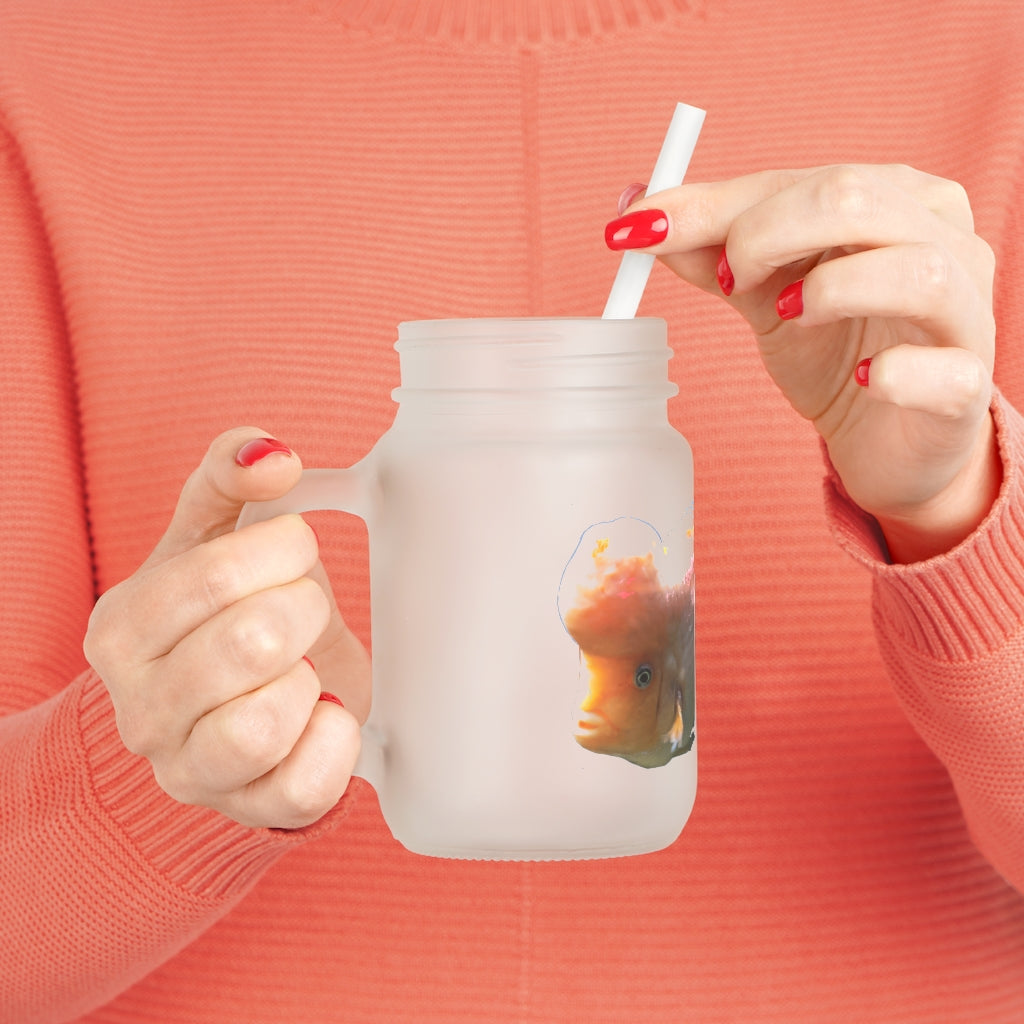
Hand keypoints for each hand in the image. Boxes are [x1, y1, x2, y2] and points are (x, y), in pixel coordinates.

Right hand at [84, 428, 369, 828]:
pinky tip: (324, 711)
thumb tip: (271, 454)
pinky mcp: (248, 809)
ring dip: (309, 679)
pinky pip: (303, 787)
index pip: (215, 576)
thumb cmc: (223, 613)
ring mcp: (189, 770)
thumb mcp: (213, 535)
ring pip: (264, 724)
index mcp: (122, 629)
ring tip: (304, 666)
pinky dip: (335, 740)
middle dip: (304, 609)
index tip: (295, 550)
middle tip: (304, 609)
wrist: (231, 704)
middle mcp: (140, 709)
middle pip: (251, 643)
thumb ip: (229, 476)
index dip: (282, 550)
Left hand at [607, 165, 999, 561]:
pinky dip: (896, 373)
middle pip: (856, 199)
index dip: (715, 205)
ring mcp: (966, 312)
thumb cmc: (834, 352)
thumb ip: (711, 252)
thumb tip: (637, 211)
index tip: (639, 229)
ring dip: (830, 290)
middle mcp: (943, 239)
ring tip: (786, 316)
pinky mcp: (967, 385)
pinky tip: (863, 380)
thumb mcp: (764, 295)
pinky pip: (944, 370)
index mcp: (893, 199)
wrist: (886, 439)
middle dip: (766, 233)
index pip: (800, 180)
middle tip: (727, 281)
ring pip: (916, 270)